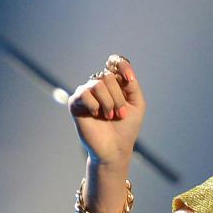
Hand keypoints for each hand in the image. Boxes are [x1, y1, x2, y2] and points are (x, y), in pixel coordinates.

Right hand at [69, 54, 144, 168]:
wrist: (115, 148)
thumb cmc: (126, 128)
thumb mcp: (137, 104)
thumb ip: (131, 84)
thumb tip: (123, 68)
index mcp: (113, 84)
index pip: (115, 63)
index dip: (121, 65)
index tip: (129, 80)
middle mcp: (98, 86)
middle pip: (108, 76)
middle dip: (118, 96)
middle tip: (120, 113)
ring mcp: (86, 93)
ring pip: (98, 84)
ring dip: (108, 102)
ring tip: (110, 116)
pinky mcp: (75, 103)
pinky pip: (84, 93)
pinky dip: (95, 105)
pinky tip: (96, 115)